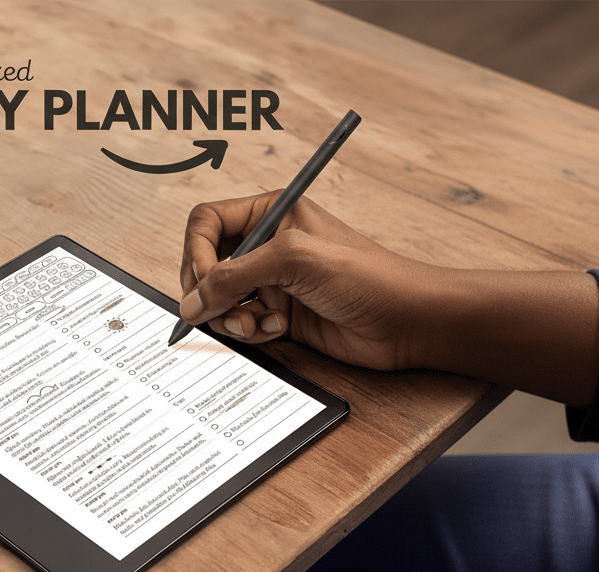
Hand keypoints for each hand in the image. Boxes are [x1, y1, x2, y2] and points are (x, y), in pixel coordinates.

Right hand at [178, 192, 446, 370]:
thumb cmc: (366, 275)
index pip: (206, 223)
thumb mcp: (294, 260)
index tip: (204, 282)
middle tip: (220, 310)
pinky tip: (279, 329)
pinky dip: (252, 330)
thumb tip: (193, 301)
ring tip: (258, 323)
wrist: (406, 320)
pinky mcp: (280, 314)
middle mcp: (267, 245)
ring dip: (233, 317)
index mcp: (270, 213)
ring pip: (221, 300)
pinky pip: (242, 323)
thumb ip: (234, 277)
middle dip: (212, 292)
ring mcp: (273, 281)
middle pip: (207, 265)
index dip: (196, 252)